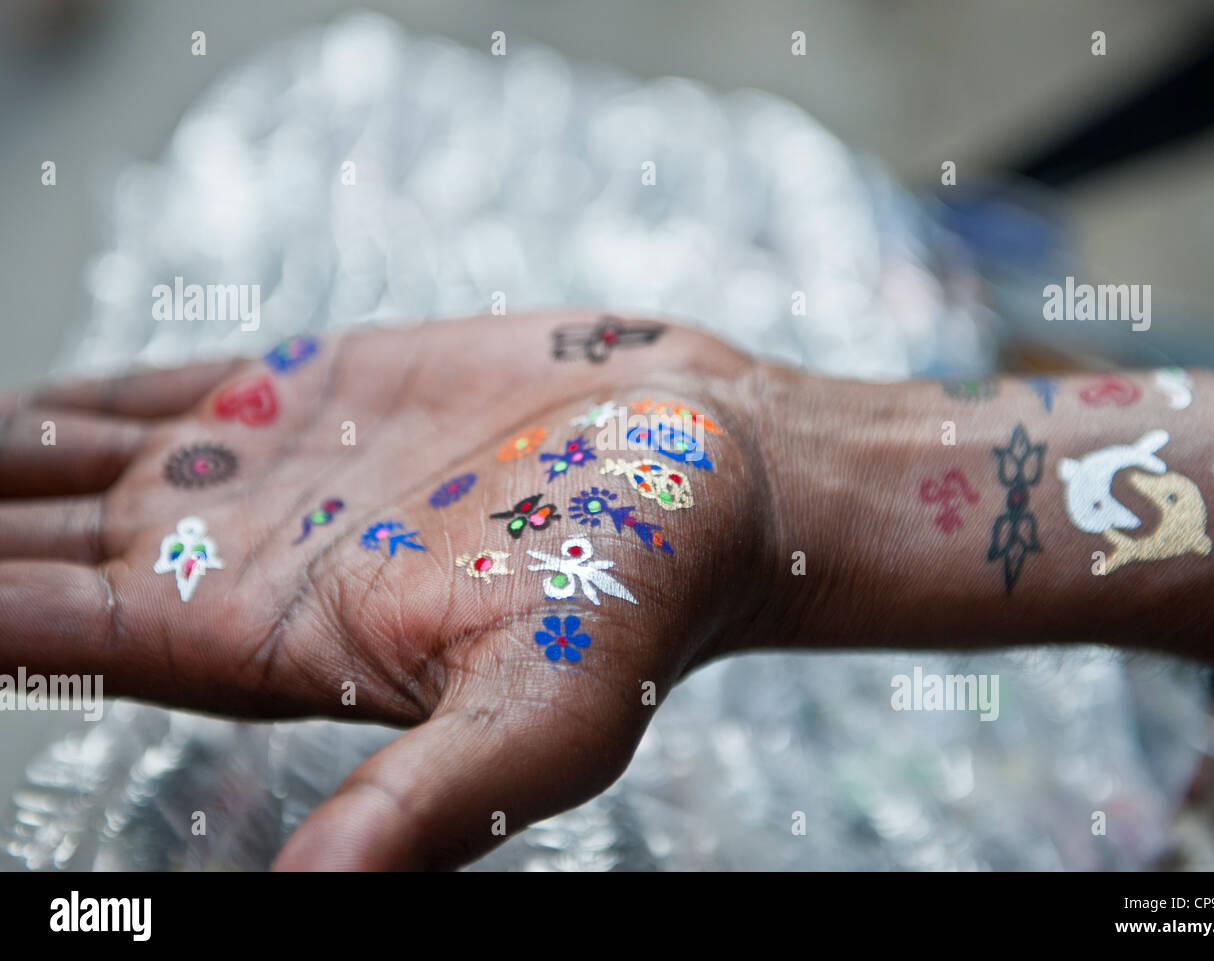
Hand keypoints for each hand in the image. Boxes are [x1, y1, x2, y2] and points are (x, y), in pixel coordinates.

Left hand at [0, 312, 773, 868]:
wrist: (708, 462)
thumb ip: (422, 808)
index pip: (50, 633)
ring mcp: (268, 470)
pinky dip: (70, 394)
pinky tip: (12, 403)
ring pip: (71, 465)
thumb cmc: (644, 594)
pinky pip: (154, 392)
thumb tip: (316, 905)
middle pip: (28, 549)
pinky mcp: (312, 390)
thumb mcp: (542, 719)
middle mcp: (240, 560)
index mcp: (262, 641)